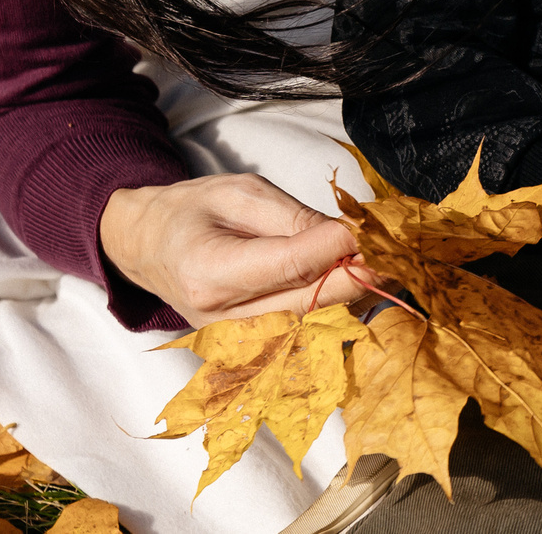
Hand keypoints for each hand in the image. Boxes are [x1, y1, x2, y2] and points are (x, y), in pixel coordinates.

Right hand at [98, 172, 368, 326]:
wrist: (146, 247)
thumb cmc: (190, 211)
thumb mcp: (239, 193)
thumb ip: (292, 218)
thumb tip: (347, 235)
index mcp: (210, 273)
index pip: (291, 267)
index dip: (338, 247)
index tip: (373, 226)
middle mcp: (223, 319)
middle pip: (312, 304)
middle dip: (360, 273)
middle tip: (395, 247)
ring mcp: (235, 340)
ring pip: (315, 321)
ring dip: (353, 290)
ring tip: (382, 258)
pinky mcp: (249, 347)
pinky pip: (304, 328)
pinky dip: (334, 303)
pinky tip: (354, 276)